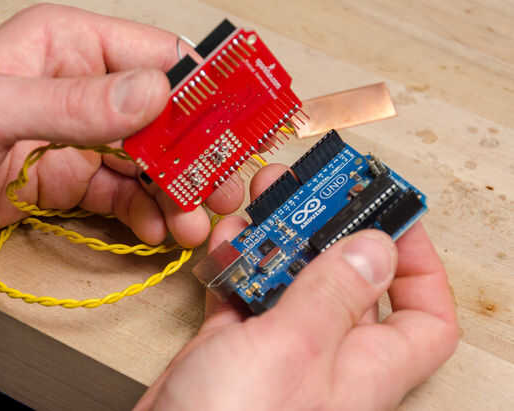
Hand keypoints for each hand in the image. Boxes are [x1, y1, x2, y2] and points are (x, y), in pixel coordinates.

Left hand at [0, 4, 242, 255]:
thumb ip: (71, 102)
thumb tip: (152, 94)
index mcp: (68, 47)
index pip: (156, 58)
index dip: (202, 90)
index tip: (235, 125)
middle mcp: (82, 89)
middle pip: (165, 117)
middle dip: (198, 153)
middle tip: (223, 185)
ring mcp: (80, 137)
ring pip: (150, 161)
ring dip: (178, 191)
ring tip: (193, 221)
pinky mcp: (70, 179)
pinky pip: (123, 194)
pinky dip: (146, 213)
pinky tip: (156, 229)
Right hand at [135, 164, 458, 410]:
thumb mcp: (293, 349)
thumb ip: (334, 295)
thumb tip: (378, 247)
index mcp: (362, 366)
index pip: (424, 317)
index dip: (419, 264)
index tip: (393, 216)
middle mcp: (326, 355)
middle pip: (347, 280)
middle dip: (330, 229)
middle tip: (313, 190)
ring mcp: (278, 348)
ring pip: (291, 278)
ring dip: (277, 238)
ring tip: (265, 201)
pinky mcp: (234, 344)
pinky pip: (245, 291)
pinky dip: (237, 263)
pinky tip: (228, 241)